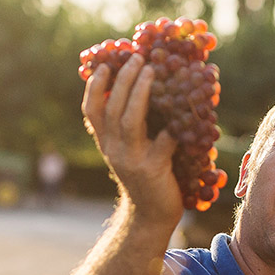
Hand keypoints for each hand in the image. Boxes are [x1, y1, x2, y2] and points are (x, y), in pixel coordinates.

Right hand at [82, 54, 181, 228]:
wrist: (151, 216)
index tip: (103, 65)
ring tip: (151, 71)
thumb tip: (138, 93)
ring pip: (130, 119)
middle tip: (136, 58)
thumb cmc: (145, 178)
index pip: (91, 111)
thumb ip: (126, 130)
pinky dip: (173, 123)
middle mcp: (114, 149)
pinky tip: (183, 107)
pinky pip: (163, 140)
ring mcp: (132, 159)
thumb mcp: (128, 153)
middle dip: (123, 79)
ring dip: (140, 91)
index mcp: (106, 143)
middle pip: (112, 108)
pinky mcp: (153, 168)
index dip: (95, 87)